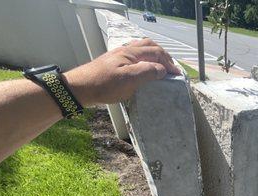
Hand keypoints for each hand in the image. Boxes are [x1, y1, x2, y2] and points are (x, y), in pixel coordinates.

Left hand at [64, 39, 180, 106]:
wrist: (81, 88)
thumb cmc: (104, 85)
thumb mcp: (129, 80)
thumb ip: (148, 71)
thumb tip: (162, 69)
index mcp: (132, 53)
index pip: (156, 53)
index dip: (168, 63)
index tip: (177, 75)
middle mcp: (126, 51)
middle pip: (150, 46)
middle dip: (163, 56)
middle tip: (171, 68)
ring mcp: (119, 56)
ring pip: (141, 49)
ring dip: (154, 55)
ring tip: (161, 66)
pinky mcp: (114, 63)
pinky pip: (134, 56)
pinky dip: (144, 59)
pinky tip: (143, 68)